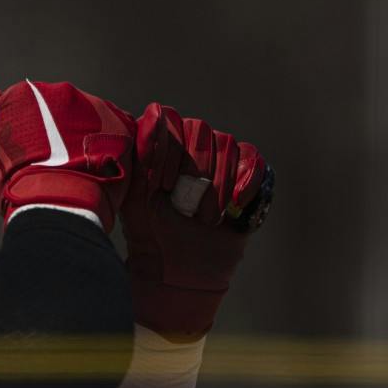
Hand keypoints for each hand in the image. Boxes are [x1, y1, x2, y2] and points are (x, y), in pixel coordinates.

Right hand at [0, 80, 134, 231]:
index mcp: (26, 95)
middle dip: (56, 130)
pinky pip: (112, 131)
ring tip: (76, 168)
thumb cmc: (16, 186)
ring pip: (86, 117)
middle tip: (53, 161)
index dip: (25, 127)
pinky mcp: (119, 123)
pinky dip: (105, 146)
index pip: (24, 102)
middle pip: (57, 107)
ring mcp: (93, 106)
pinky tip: (95, 168)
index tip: (27, 149)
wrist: (58, 206)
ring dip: (81, 136)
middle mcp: (61, 91)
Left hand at [121, 102, 269, 340]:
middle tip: (179, 203)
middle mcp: (189, 146)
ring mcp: (219, 159)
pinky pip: (253, 160)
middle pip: (199, 129)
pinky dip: (245, 181)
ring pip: (227, 144)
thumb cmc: (149, 235)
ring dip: (216, 183)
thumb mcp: (134, 200)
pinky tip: (233, 206)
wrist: (178, 270)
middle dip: (191, 167)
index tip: (159, 185)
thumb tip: (144, 117)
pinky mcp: (244, 176)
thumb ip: (136, 160)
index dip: (165, 146)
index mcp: (159, 146)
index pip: (166, 119)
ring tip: (203, 218)